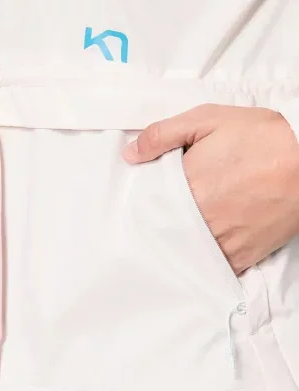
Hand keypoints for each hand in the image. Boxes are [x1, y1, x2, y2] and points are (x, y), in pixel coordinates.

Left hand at [123, 104, 298, 273]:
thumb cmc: (262, 139)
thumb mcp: (209, 120)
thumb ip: (164, 134)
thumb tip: (130, 154)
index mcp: (186, 189)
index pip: (148, 206)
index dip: (143, 204)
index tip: (140, 202)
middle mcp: (200, 222)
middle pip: (164, 232)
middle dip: (159, 227)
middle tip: (156, 220)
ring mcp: (221, 243)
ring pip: (186, 254)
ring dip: (178, 247)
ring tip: (176, 236)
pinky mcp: (242, 257)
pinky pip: (213, 268)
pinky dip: (203, 263)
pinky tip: (198, 254)